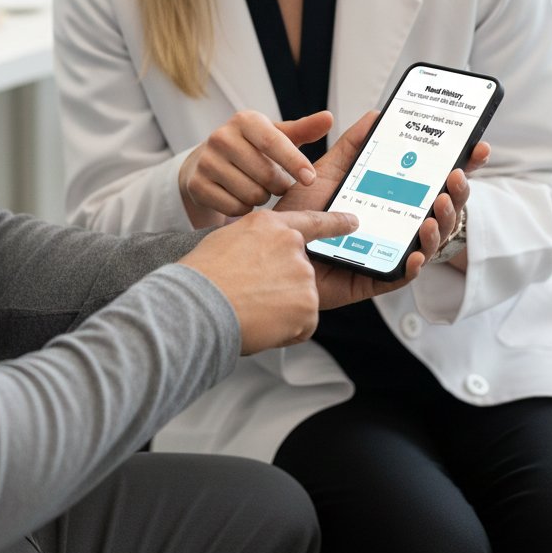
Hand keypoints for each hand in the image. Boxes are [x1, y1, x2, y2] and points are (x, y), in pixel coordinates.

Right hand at [178, 206, 358, 353]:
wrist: (197, 305)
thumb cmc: (202, 277)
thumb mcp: (227, 241)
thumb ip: (254, 244)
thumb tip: (262, 259)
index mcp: (269, 224)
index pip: (310, 221)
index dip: (335, 223)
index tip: (354, 222)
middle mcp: (291, 245)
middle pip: (300, 271)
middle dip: (281, 288)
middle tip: (251, 297)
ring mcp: (303, 274)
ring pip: (300, 300)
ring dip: (281, 311)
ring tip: (250, 309)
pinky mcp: (309, 304)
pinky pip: (302, 324)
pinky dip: (285, 331)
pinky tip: (262, 324)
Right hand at [179, 109, 332, 226]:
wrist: (206, 162)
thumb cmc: (251, 148)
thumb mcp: (276, 135)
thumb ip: (303, 130)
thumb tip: (329, 118)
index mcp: (245, 120)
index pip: (274, 142)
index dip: (295, 162)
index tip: (311, 180)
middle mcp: (221, 136)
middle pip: (265, 174)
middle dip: (279, 186)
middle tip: (278, 185)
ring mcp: (206, 161)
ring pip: (251, 194)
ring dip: (262, 198)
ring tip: (258, 189)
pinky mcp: (197, 184)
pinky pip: (233, 207)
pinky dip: (244, 208)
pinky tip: (241, 198)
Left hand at [276, 115, 489, 307]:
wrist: (272, 248)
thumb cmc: (300, 212)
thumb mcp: (327, 170)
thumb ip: (353, 145)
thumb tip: (378, 115)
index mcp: (393, 198)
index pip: (436, 182)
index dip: (462, 167)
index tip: (478, 149)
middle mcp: (397, 225)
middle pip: (443, 211)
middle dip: (458, 195)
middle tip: (454, 178)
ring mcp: (390, 251)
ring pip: (430, 243)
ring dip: (440, 226)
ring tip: (435, 208)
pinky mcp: (375, 277)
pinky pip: (402, 275)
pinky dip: (413, 264)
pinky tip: (414, 253)